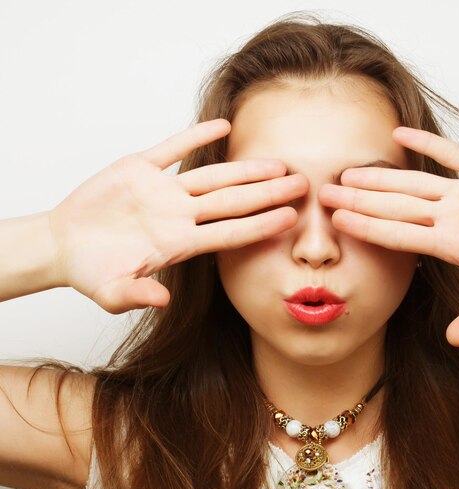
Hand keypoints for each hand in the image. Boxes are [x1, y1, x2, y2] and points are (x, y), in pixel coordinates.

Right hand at [48, 119, 303, 313]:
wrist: (63, 246)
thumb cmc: (90, 272)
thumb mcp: (111, 291)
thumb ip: (136, 295)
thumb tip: (161, 300)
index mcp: (178, 244)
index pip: (230, 233)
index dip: (262, 225)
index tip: (292, 218)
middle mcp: (178, 216)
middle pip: (233, 202)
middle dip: (268, 193)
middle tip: (303, 184)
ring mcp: (161, 191)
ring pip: (211, 176)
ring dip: (243, 168)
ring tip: (277, 162)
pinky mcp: (138, 168)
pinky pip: (172, 148)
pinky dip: (195, 136)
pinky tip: (223, 126)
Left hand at [319, 127, 458, 346]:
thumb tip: (452, 340)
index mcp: (454, 245)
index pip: (400, 234)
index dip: (368, 226)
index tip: (337, 221)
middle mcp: (454, 217)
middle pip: (397, 206)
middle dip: (360, 200)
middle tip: (324, 193)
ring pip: (416, 181)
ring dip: (382, 175)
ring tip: (349, 171)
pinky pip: (452, 154)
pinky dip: (427, 143)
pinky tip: (398, 133)